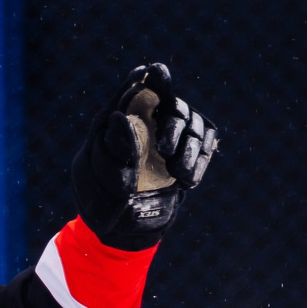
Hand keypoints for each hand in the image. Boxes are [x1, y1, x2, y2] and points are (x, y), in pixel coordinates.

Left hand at [71, 63, 218, 250]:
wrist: (124, 235)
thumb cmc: (103, 205)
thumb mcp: (101, 178)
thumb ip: (111, 147)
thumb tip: (120, 115)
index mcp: (117, 126)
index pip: (134, 91)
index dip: (147, 79)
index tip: (155, 72)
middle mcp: (146, 127)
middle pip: (173, 105)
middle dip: (176, 125)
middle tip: (165, 151)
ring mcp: (168, 140)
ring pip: (193, 123)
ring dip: (189, 148)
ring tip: (176, 174)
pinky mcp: (185, 156)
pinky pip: (205, 143)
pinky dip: (199, 160)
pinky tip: (185, 181)